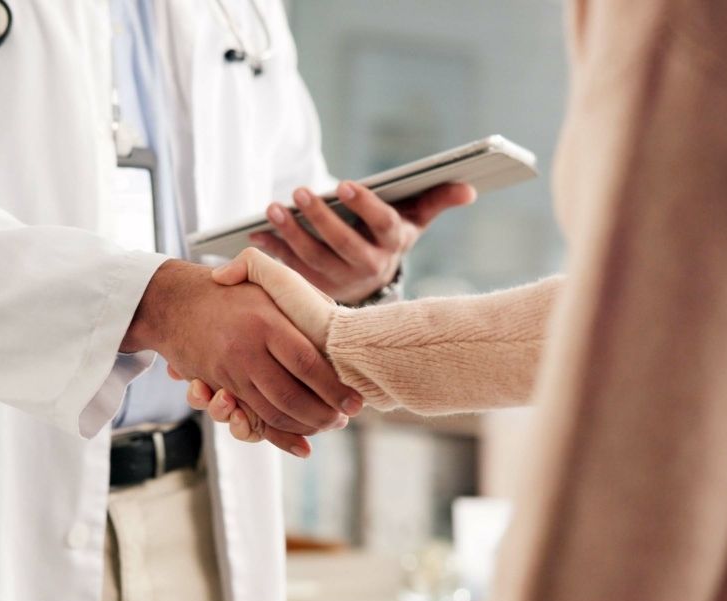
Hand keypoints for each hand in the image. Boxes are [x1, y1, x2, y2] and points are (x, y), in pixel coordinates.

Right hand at [123, 259, 362, 455]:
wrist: (174, 302)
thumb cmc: (230, 291)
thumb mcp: (267, 280)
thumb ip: (303, 297)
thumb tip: (338, 321)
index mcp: (265, 322)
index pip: (307, 362)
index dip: (333, 387)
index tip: (355, 401)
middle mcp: (246, 350)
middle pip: (290, 395)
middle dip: (322, 415)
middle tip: (343, 420)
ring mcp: (230, 372)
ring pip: (271, 412)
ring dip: (303, 426)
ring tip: (327, 426)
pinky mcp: (219, 387)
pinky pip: (251, 419)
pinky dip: (278, 436)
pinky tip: (301, 445)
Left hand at [252, 182, 475, 304]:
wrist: (370, 281)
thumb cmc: (390, 236)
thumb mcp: (415, 218)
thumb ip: (438, 199)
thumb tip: (469, 187)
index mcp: (393, 245)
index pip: (383, 224)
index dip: (365, 206)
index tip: (346, 183)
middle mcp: (368, 267)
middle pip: (343, 244)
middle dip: (321, 219)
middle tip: (300, 192)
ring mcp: (340, 282)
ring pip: (313, 260)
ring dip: (291, 235)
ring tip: (273, 209)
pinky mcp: (315, 291)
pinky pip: (290, 272)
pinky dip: (273, 253)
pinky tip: (256, 233)